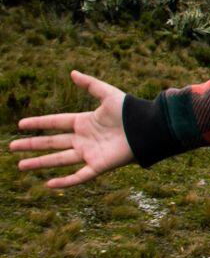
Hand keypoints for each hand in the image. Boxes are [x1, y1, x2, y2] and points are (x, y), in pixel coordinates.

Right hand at [8, 70, 134, 187]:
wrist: (148, 128)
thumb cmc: (131, 110)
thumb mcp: (108, 94)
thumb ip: (90, 84)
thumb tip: (72, 73)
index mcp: (85, 121)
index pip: (56, 123)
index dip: (39, 123)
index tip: (21, 125)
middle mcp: (84, 138)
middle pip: (53, 142)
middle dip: (33, 145)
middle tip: (12, 147)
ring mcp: (90, 153)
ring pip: (59, 159)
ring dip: (40, 163)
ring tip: (20, 165)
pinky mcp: (99, 165)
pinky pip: (79, 176)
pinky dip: (65, 181)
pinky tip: (48, 184)